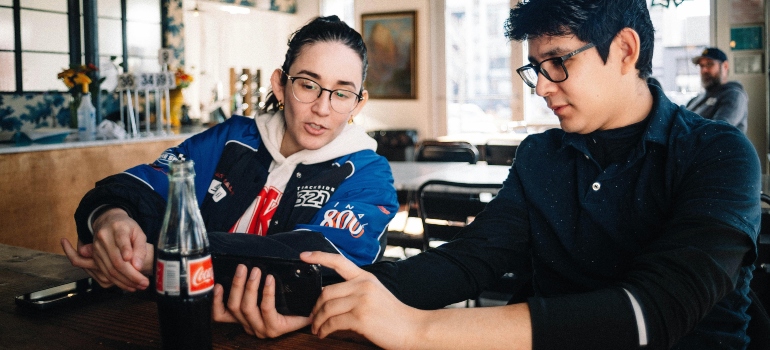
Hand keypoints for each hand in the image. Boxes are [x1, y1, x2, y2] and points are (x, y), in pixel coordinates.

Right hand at [65, 208, 151, 290]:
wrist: (108, 222)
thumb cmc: (127, 229)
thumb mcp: (138, 233)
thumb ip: (140, 248)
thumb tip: (138, 266)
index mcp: (117, 227)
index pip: (121, 239)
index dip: (127, 252)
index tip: (137, 266)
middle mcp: (104, 237)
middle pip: (116, 260)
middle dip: (131, 276)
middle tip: (145, 284)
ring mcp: (97, 248)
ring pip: (110, 269)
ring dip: (125, 282)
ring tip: (139, 286)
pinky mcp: (95, 258)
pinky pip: (105, 273)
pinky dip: (118, 282)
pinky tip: (129, 286)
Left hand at [212, 264, 310, 337]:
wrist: (281, 328)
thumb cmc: (293, 317)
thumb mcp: (303, 315)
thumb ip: (309, 308)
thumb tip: (319, 296)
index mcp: (274, 327)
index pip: (267, 310)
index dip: (267, 293)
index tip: (270, 276)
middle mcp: (257, 328)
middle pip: (247, 307)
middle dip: (249, 286)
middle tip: (253, 269)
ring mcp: (244, 324)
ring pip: (234, 307)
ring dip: (237, 286)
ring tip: (242, 270)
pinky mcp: (233, 321)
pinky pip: (220, 315)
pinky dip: (217, 300)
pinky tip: (219, 286)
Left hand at [303, 251, 422, 348]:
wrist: (412, 329)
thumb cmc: (394, 315)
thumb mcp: (377, 294)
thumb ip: (357, 291)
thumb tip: (333, 297)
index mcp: (366, 277)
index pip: (339, 262)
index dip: (319, 256)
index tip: (304, 255)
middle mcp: (362, 286)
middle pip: (326, 292)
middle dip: (315, 307)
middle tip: (312, 317)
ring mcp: (361, 301)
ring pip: (327, 308)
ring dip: (317, 321)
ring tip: (316, 329)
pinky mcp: (360, 318)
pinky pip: (332, 322)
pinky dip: (324, 330)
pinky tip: (323, 334)